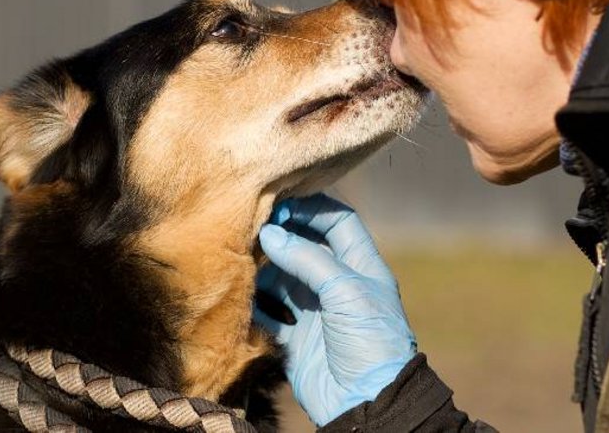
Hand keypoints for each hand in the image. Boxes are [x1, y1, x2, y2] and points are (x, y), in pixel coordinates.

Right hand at [254, 194, 416, 425]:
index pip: (338, 221)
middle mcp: (337, 283)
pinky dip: (253, 301)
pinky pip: (269, 311)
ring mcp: (315, 310)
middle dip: (280, 235)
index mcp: (361, 266)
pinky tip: (239, 292)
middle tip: (251, 227)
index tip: (280, 204)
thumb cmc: (369, 341)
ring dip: (262, 267)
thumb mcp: (345, 291)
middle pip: (305, 246)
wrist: (367, 404)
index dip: (311, 208)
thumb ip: (306, 258)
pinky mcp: (295, 337)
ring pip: (283, 277)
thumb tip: (270, 234)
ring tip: (240, 258)